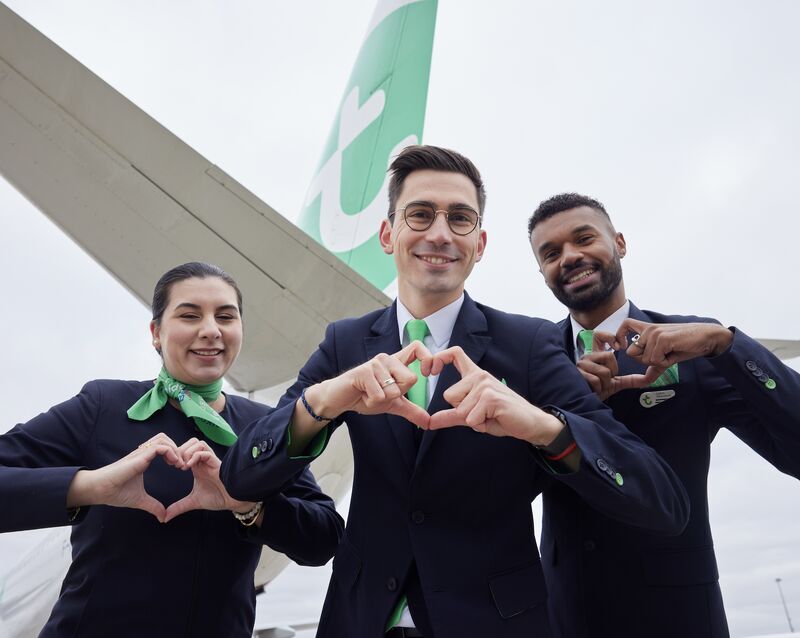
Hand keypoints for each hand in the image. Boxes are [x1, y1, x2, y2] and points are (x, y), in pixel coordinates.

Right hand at [67, 433, 182, 522]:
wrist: (100, 491)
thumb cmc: (116, 492)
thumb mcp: (140, 500)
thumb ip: (153, 506)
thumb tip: (163, 518)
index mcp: (143, 460)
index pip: (163, 447)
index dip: (174, 454)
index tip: (180, 468)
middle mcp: (143, 454)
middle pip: (164, 438)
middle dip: (177, 448)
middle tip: (181, 464)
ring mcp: (141, 453)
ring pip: (162, 438)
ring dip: (175, 448)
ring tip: (178, 464)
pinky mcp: (139, 456)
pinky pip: (159, 447)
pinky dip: (170, 452)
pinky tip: (173, 463)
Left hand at [164, 438, 252, 521]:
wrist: (232, 500)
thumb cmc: (217, 497)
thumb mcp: (193, 502)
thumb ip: (179, 507)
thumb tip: (165, 517)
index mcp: (197, 466)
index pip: (185, 449)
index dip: (176, 454)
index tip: (170, 466)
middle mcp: (203, 461)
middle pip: (191, 442)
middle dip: (180, 450)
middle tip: (175, 464)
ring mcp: (210, 460)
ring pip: (198, 443)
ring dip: (187, 452)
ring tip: (183, 466)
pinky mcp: (216, 462)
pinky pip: (205, 452)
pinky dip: (195, 456)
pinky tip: (189, 467)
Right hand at [308, 341, 432, 427]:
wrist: (340, 400)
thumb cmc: (365, 396)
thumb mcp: (393, 404)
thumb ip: (411, 410)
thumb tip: (429, 422)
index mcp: (396, 363)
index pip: (417, 348)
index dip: (428, 358)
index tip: (428, 374)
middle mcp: (387, 359)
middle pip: (411, 379)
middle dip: (397, 395)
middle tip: (381, 392)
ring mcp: (375, 363)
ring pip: (394, 390)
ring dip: (381, 400)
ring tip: (369, 393)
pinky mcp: (364, 371)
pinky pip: (379, 395)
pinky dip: (372, 402)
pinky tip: (362, 395)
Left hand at [424, 346, 562, 445]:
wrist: (530, 423)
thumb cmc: (502, 417)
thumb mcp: (473, 415)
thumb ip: (451, 416)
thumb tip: (429, 422)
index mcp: (475, 375)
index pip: (454, 354)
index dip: (438, 358)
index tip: (430, 371)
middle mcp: (480, 376)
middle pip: (449, 395)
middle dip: (461, 412)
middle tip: (481, 413)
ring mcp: (485, 385)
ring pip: (460, 409)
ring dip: (473, 420)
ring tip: (489, 416)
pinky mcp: (491, 397)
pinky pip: (470, 418)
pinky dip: (480, 425)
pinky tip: (494, 419)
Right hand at [577, 331, 661, 399]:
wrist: (585, 401)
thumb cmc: (598, 389)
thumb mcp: (616, 382)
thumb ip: (631, 379)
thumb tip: (648, 379)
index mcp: (595, 355)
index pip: (599, 335)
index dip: (609, 337)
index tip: (619, 347)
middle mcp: (587, 357)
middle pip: (608, 355)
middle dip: (613, 371)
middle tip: (607, 378)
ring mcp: (581, 365)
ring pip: (604, 370)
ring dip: (606, 382)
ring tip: (599, 385)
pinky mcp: (578, 374)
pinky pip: (596, 380)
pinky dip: (599, 388)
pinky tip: (594, 389)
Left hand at [609, 319, 732, 367]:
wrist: (707, 338)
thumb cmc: (687, 345)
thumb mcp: (667, 356)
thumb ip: (654, 365)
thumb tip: (644, 382)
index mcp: (648, 329)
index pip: (625, 325)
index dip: (619, 336)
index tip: (621, 346)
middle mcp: (649, 329)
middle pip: (632, 353)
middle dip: (647, 360)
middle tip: (664, 355)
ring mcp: (654, 333)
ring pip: (644, 359)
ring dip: (660, 362)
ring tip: (672, 352)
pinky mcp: (662, 338)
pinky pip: (654, 360)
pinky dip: (665, 362)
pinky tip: (674, 352)